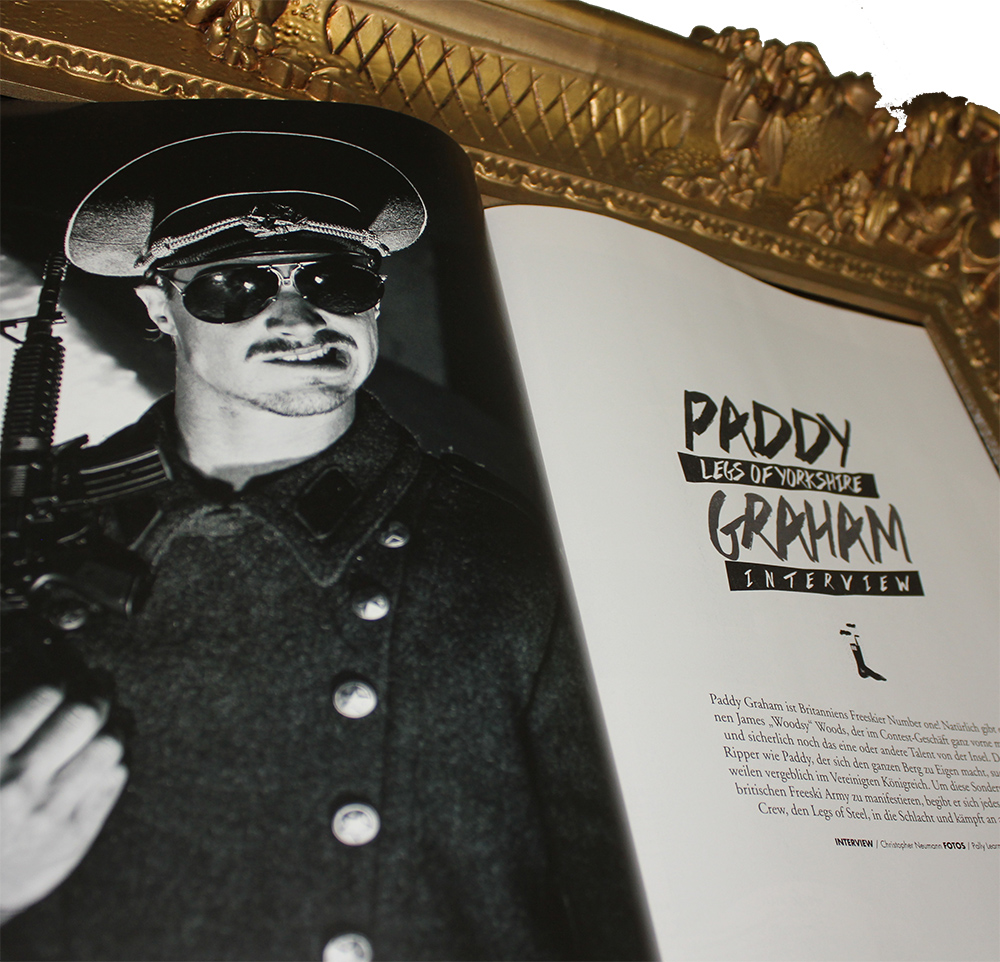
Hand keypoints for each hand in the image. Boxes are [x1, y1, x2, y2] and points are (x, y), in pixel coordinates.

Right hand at [0, 687, 126, 923]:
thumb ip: (3, 722)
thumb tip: (38, 674)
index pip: (44, 695)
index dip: (62, 675)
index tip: (66, 672)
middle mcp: (20, 784)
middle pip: (84, 714)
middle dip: (97, 689)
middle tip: (97, 682)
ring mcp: (51, 812)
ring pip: (108, 744)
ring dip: (116, 719)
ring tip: (111, 712)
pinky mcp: (75, 836)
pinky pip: (115, 778)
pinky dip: (120, 753)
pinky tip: (112, 746)